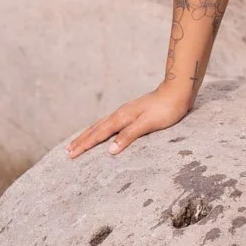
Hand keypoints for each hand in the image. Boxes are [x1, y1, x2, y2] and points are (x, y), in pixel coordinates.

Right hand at [67, 80, 193, 157]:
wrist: (177, 92)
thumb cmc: (165, 109)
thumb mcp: (148, 124)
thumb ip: (129, 136)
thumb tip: (109, 150)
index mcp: (121, 118)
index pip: (98, 134)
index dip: (84, 145)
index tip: (71, 154)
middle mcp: (120, 114)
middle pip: (95, 129)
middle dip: (81, 141)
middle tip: (67, 151)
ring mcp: (125, 113)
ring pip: (101, 125)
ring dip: (88, 135)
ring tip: (78, 142)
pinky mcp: (131, 113)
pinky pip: (109, 124)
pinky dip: (99, 130)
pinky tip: (102, 132)